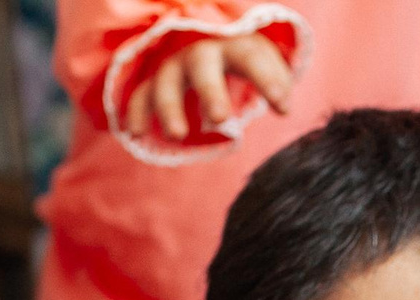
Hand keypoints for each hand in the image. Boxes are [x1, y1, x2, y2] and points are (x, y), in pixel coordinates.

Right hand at [124, 34, 294, 141]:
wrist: (208, 43)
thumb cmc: (242, 59)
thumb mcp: (265, 64)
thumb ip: (277, 83)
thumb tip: (283, 107)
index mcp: (234, 45)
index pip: (252, 58)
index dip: (267, 81)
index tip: (282, 108)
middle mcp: (201, 52)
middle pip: (202, 66)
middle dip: (210, 91)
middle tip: (220, 119)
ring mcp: (174, 66)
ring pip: (166, 81)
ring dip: (170, 107)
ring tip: (178, 135)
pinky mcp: (154, 82)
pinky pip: (141, 94)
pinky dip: (137, 112)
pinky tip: (136, 133)